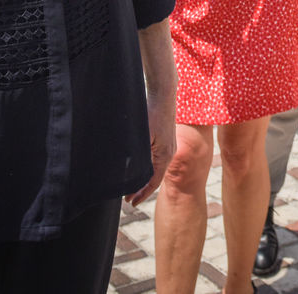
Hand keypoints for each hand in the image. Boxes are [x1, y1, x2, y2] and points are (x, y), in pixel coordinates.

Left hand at [126, 86, 176, 206]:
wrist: (163, 94)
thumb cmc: (151, 113)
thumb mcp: (141, 137)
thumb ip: (137, 156)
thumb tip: (128, 173)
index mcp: (165, 156)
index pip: (153, 182)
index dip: (141, 194)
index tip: (130, 203)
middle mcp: (169, 153)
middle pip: (155, 178)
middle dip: (141, 189)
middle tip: (127, 198)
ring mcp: (169, 146)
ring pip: (156, 169)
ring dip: (144, 178)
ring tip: (131, 186)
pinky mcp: (166, 139)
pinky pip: (157, 159)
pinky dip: (148, 168)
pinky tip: (139, 167)